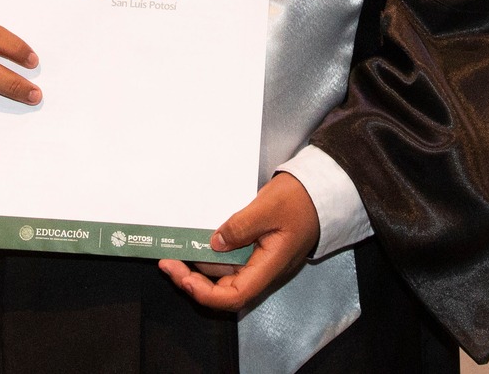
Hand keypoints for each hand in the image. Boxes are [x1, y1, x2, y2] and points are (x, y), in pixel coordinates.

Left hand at [158, 171, 319, 312]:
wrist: (320, 191)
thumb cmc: (299, 199)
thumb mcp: (268, 207)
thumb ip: (241, 227)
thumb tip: (214, 244)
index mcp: (269, 267)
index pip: (234, 296)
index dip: (205, 293)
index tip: (183, 277)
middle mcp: (262, 271)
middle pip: (223, 288)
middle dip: (192, 278)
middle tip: (167, 260)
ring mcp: (259, 262)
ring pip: (224, 273)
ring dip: (199, 265)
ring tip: (176, 248)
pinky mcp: (256, 251)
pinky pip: (229, 260)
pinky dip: (211, 254)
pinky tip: (197, 241)